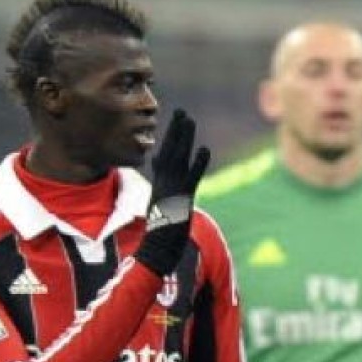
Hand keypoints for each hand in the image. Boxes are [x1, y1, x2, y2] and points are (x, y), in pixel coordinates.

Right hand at [133, 109, 210, 275]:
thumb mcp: (162, 209)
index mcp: (161, 185)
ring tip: (188, 120)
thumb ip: (164, 193)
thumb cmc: (160, 233)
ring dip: (183, 139)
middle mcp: (164, 184)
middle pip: (170, 151)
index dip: (172, 139)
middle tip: (182, 112)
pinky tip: (204, 150)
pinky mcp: (181, 198)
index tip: (177, 122)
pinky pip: (190, 177)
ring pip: (177, 158)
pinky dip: (197, 164)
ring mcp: (171, 189)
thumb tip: (164, 188)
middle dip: (176, 131)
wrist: (157, 249)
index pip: (165, 157)